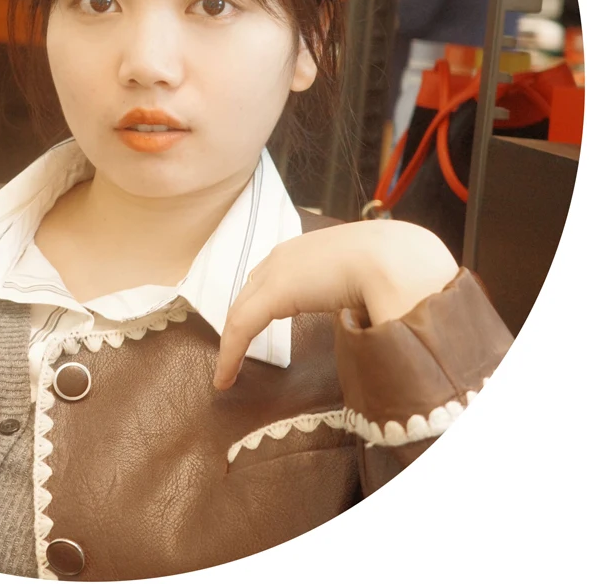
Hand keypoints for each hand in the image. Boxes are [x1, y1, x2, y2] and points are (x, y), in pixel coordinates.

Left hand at [213, 219, 458, 389]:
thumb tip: (374, 321)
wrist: (401, 259)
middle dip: (243, 319)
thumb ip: (366, 296)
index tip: (259, 323)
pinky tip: (225, 377)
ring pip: (244, 310)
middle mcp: (289, 255)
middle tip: (236, 349)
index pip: (275, 277)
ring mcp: (279, 270)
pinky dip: (231, 352)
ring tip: (228, 368)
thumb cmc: (400, 271)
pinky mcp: (274, 292)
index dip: (263, 302)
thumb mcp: (377, 282)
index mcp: (312, 249)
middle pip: (253, 291)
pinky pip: (241, 326)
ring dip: (234, 339)